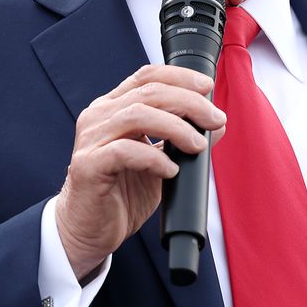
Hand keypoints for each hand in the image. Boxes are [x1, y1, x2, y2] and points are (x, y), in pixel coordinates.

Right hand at [54, 64, 224, 279]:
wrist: (89, 231)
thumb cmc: (121, 195)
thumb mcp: (160, 162)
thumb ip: (182, 140)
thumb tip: (217, 124)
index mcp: (112, 108)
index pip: (146, 76)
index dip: (179, 76)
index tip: (207, 87)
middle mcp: (98, 117)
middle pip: (148, 92)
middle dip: (188, 102)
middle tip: (214, 120)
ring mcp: (90, 140)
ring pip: (137, 115)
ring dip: (176, 127)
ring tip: (197, 146)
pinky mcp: (88, 166)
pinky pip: (124, 151)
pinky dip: (154, 158)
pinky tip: (171, 170)